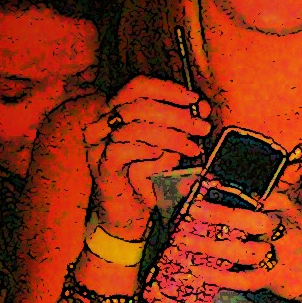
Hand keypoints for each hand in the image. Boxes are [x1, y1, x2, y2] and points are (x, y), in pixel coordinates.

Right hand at [84, 78, 210, 243]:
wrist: (130, 216)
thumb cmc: (149, 179)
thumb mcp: (170, 147)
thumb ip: (181, 127)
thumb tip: (202, 108)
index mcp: (117, 113)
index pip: (138, 86)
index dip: (167, 89)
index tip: (195, 101)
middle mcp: (103, 124)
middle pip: (137, 104)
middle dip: (176, 114)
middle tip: (201, 128)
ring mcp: (99, 145)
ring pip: (132, 125)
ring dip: (170, 135)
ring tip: (193, 148)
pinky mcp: (101, 166)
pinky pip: (122, 149)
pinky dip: (148, 151)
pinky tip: (165, 159)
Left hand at [171, 184, 301, 302]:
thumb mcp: (292, 212)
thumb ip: (265, 201)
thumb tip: (219, 188)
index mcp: (286, 209)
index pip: (253, 193)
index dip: (224, 188)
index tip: (199, 184)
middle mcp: (284, 231)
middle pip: (251, 220)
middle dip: (220, 214)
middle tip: (192, 209)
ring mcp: (280, 257)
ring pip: (243, 252)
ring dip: (212, 247)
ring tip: (186, 241)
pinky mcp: (274, 280)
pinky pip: (244, 280)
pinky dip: (220, 277)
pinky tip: (200, 271)